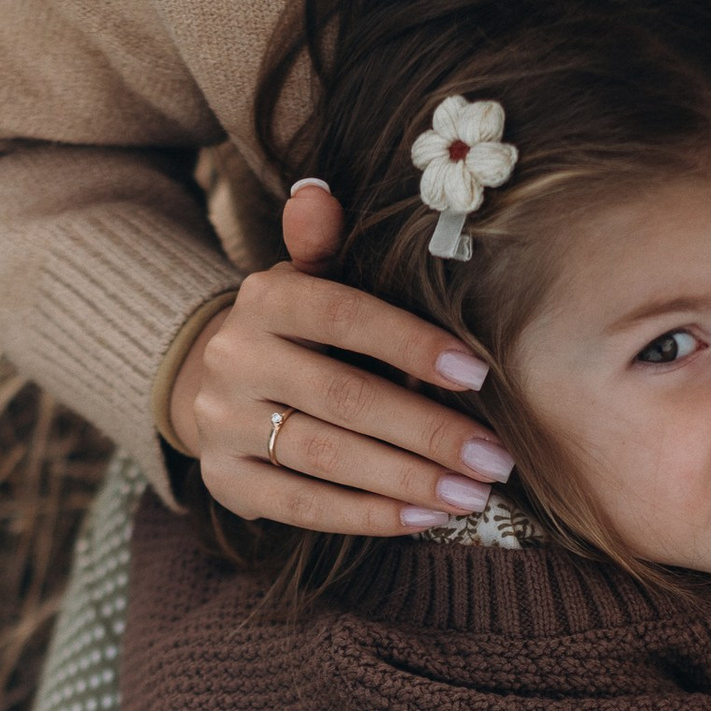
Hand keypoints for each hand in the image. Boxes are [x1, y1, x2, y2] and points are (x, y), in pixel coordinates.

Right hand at [173, 182, 514, 536]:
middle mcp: (235, 359)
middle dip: (428, 431)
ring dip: (408, 480)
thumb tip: (316, 193)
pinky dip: (368, 516)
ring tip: (473, 495)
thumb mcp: (311, 279)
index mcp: (265, 299)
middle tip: (496, 458)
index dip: (412, 345)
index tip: (478, 377)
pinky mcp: (225, 480)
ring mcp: (223, 424)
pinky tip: (425, 518)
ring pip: (326, 457)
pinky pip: (302, 506)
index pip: (344, 316)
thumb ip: (325, 244)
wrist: (214, 381)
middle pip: (343, 398)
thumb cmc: (298, 330)